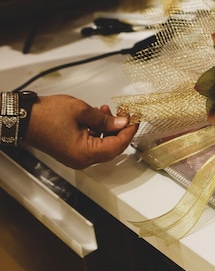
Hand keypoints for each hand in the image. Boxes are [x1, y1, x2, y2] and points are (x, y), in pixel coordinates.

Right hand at [24, 95, 138, 168]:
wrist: (23, 117)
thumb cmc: (46, 115)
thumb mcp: (82, 111)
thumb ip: (105, 119)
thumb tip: (122, 122)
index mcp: (85, 153)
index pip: (117, 145)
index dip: (129, 131)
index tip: (135, 119)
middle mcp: (82, 160)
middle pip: (112, 148)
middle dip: (120, 129)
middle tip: (125, 114)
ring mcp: (76, 157)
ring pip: (103, 145)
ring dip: (109, 129)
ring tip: (107, 110)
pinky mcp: (72, 152)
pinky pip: (92, 144)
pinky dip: (98, 131)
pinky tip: (97, 117)